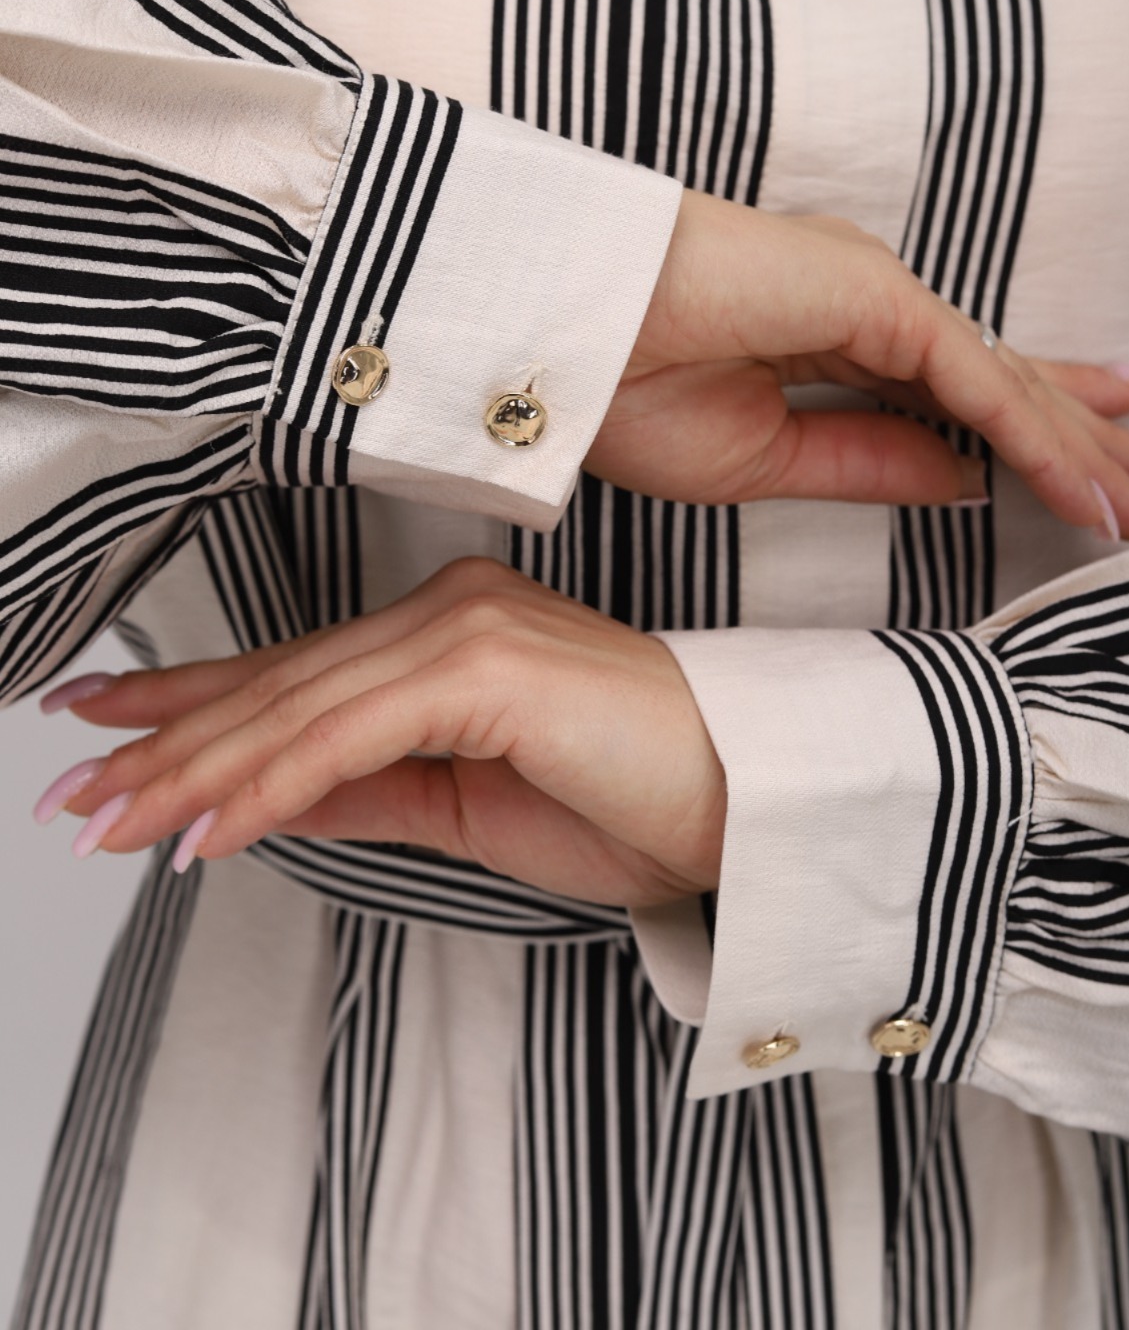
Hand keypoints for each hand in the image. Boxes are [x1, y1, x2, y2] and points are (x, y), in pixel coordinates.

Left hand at [50, 561, 725, 906]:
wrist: (744, 801)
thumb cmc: (631, 801)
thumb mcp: (468, 809)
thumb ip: (369, 789)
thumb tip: (269, 799)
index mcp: (447, 635)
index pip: (296, 673)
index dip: (192, 702)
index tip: (105, 725)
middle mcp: (447, 610)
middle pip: (280, 685)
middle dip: (164, 744)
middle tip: (70, 794)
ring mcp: (465, 628)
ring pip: (297, 706)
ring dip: (193, 772)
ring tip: (107, 823)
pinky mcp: (484, 667)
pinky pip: (349, 735)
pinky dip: (268, 784)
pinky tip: (203, 832)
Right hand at [589, 190, 1128, 538]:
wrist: (557, 340)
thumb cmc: (625, 392)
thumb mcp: (765, 462)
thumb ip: (872, 463)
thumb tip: (964, 477)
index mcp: (830, 339)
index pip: (952, 393)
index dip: (1024, 434)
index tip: (1083, 480)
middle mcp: (867, 306)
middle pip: (1001, 380)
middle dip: (1083, 435)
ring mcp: (875, 293)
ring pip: (1004, 379)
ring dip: (1081, 446)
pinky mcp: (876, 295)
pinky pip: (975, 379)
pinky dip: (1037, 435)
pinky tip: (1088, 488)